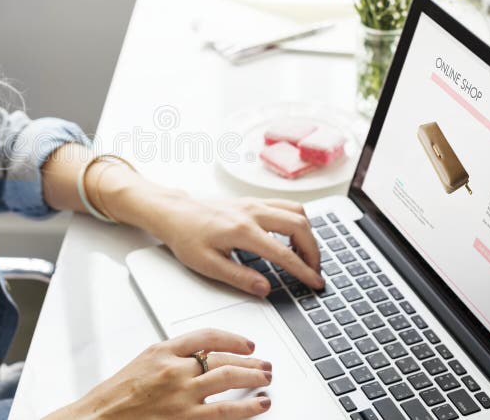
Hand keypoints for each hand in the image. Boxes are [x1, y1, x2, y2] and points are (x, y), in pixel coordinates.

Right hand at [45, 328, 271, 419]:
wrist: (99, 419)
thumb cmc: (116, 396)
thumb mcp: (143, 363)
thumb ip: (171, 357)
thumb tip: (201, 356)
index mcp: (162, 351)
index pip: (206, 336)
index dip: (231, 338)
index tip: (246, 343)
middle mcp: (174, 369)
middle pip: (221, 357)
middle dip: (248, 359)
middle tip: (264, 362)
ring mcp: (182, 395)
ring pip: (228, 378)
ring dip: (253, 377)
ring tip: (266, 378)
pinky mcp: (186, 419)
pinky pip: (225, 410)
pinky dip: (247, 406)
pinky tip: (260, 404)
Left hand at [118, 186, 324, 295]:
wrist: (174, 213)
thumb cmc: (186, 237)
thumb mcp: (207, 264)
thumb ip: (238, 277)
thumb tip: (265, 288)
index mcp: (242, 231)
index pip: (283, 253)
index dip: (304, 271)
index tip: (315, 283)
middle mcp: (252, 213)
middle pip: (299, 225)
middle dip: (314, 251)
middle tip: (315, 271)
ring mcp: (254, 204)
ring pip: (296, 211)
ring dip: (308, 233)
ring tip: (306, 255)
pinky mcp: (252, 201)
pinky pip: (285, 205)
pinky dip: (297, 221)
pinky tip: (293, 237)